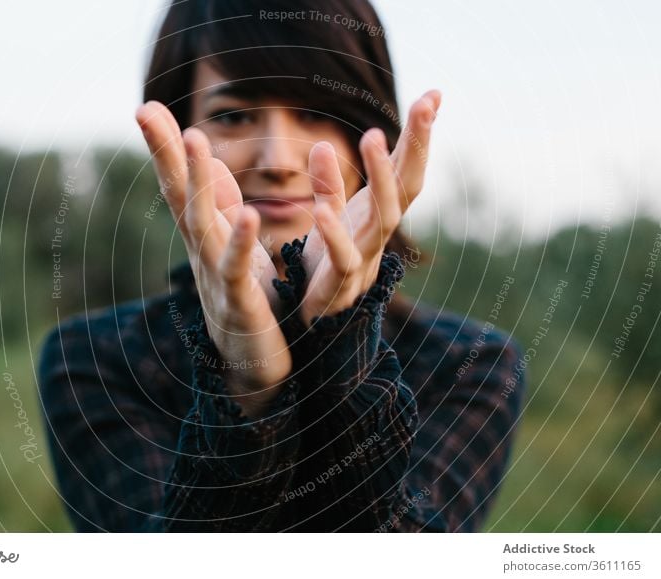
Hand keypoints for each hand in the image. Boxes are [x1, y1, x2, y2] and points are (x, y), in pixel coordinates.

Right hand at [136, 102, 291, 417]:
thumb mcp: (232, 246)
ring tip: (193, 140)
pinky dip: (241, 243)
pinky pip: (238, 270)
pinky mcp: (241, 304)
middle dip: (165, 154)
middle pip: (180, 197)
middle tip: (144, 110)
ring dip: (197, 183)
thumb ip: (221, 204)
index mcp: (205, 238)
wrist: (254, 368)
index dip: (165, 148)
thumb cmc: (246, 301)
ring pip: (202, 226)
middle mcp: (202, 253)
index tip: (146, 107)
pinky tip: (251, 215)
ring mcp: (216, 279)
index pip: (181, 186)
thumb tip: (207, 163)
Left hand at [299, 90, 441, 324]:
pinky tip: (320, 210)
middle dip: (417, 146)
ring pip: (384, 219)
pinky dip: (333, 234)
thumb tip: (322, 141)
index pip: (408, 170)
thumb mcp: (330, 215)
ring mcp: (364, 260)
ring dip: (381, 178)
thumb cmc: (325, 263)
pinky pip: (342, 258)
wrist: (312, 316)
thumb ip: (329, 183)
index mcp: (378, 214)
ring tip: (372, 137)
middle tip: (424, 105)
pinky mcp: (338, 285)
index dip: (421, 136)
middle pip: (407, 188)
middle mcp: (379, 234)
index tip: (434, 94)